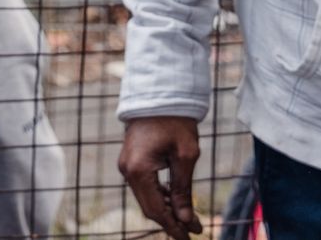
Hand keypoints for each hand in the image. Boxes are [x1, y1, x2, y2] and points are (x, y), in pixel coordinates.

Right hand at [120, 115, 202, 237]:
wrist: (159, 95)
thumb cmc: (176, 122)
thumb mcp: (185, 156)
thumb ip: (183, 190)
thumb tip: (185, 219)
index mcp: (139, 169)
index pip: (156, 210)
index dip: (173, 227)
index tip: (191, 237)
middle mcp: (127, 170)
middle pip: (149, 207)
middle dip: (171, 221)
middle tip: (194, 229)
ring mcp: (127, 165)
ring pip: (146, 198)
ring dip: (167, 209)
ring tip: (189, 217)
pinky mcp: (131, 161)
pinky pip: (144, 186)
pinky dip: (160, 196)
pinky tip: (176, 200)